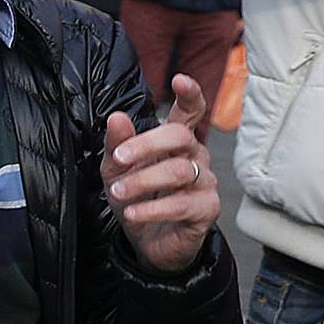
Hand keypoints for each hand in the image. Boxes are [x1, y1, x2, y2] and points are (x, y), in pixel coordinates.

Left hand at [101, 74, 220, 273]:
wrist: (147, 244)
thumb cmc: (137, 198)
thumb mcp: (117, 170)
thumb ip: (117, 145)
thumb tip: (116, 118)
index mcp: (176, 141)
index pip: (190, 111)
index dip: (190, 94)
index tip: (180, 79)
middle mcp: (196, 156)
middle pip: (180, 137)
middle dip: (147, 145)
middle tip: (119, 158)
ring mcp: (205, 182)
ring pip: (179, 171)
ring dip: (143, 181)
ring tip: (118, 193)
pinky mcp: (207, 209)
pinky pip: (182, 204)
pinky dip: (153, 209)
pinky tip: (133, 214)